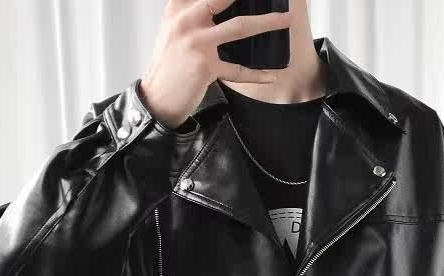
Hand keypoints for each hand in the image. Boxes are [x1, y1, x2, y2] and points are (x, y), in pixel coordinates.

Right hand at [140, 0, 290, 129]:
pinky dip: (258, 74)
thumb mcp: (173, 30)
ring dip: (267, 22)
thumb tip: (218, 7)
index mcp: (178, 8)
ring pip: (239, 26)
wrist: (158, 98)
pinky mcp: (206, 67)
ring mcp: (197, 43)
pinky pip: (239, 70)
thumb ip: (193, 14)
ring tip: (285, 20)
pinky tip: (272, 75)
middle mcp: (186, 21)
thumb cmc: (169, 66)